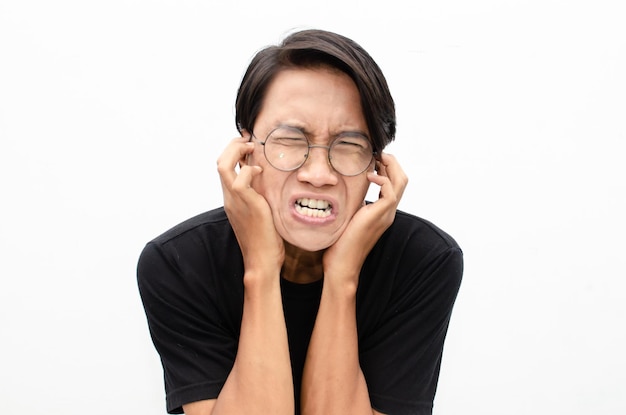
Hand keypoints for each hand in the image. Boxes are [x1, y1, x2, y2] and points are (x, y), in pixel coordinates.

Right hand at [217, 134, 284, 277]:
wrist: (262, 260)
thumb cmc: (265, 239)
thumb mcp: (261, 211)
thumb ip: (260, 196)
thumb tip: (269, 182)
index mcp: (232, 198)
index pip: (224, 167)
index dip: (233, 151)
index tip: (248, 143)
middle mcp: (229, 197)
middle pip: (219, 161)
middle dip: (233, 145)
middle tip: (249, 141)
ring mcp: (235, 200)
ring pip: (223, 165)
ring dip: (237, 151)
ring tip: (252, 148)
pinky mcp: (246, 204)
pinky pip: (240, 179)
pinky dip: (248, 170)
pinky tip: (260, 172)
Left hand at [323, 153, 407, 286]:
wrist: (342, 264)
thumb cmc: (341, 244)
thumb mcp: (348, 217)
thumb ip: (352, 204)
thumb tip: (345, 190)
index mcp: (383, 212)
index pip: (395, 184)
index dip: (387, 168)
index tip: (374, 158)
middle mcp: (388, 212)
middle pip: (402, 179)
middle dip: (392, 162)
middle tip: (377, 153)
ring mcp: (386, 214)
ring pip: (401, 181)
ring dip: (390, 165)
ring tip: (377, 158)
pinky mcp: (380, 215)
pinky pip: (390, 191)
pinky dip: (382, 178)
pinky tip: (368, 176)